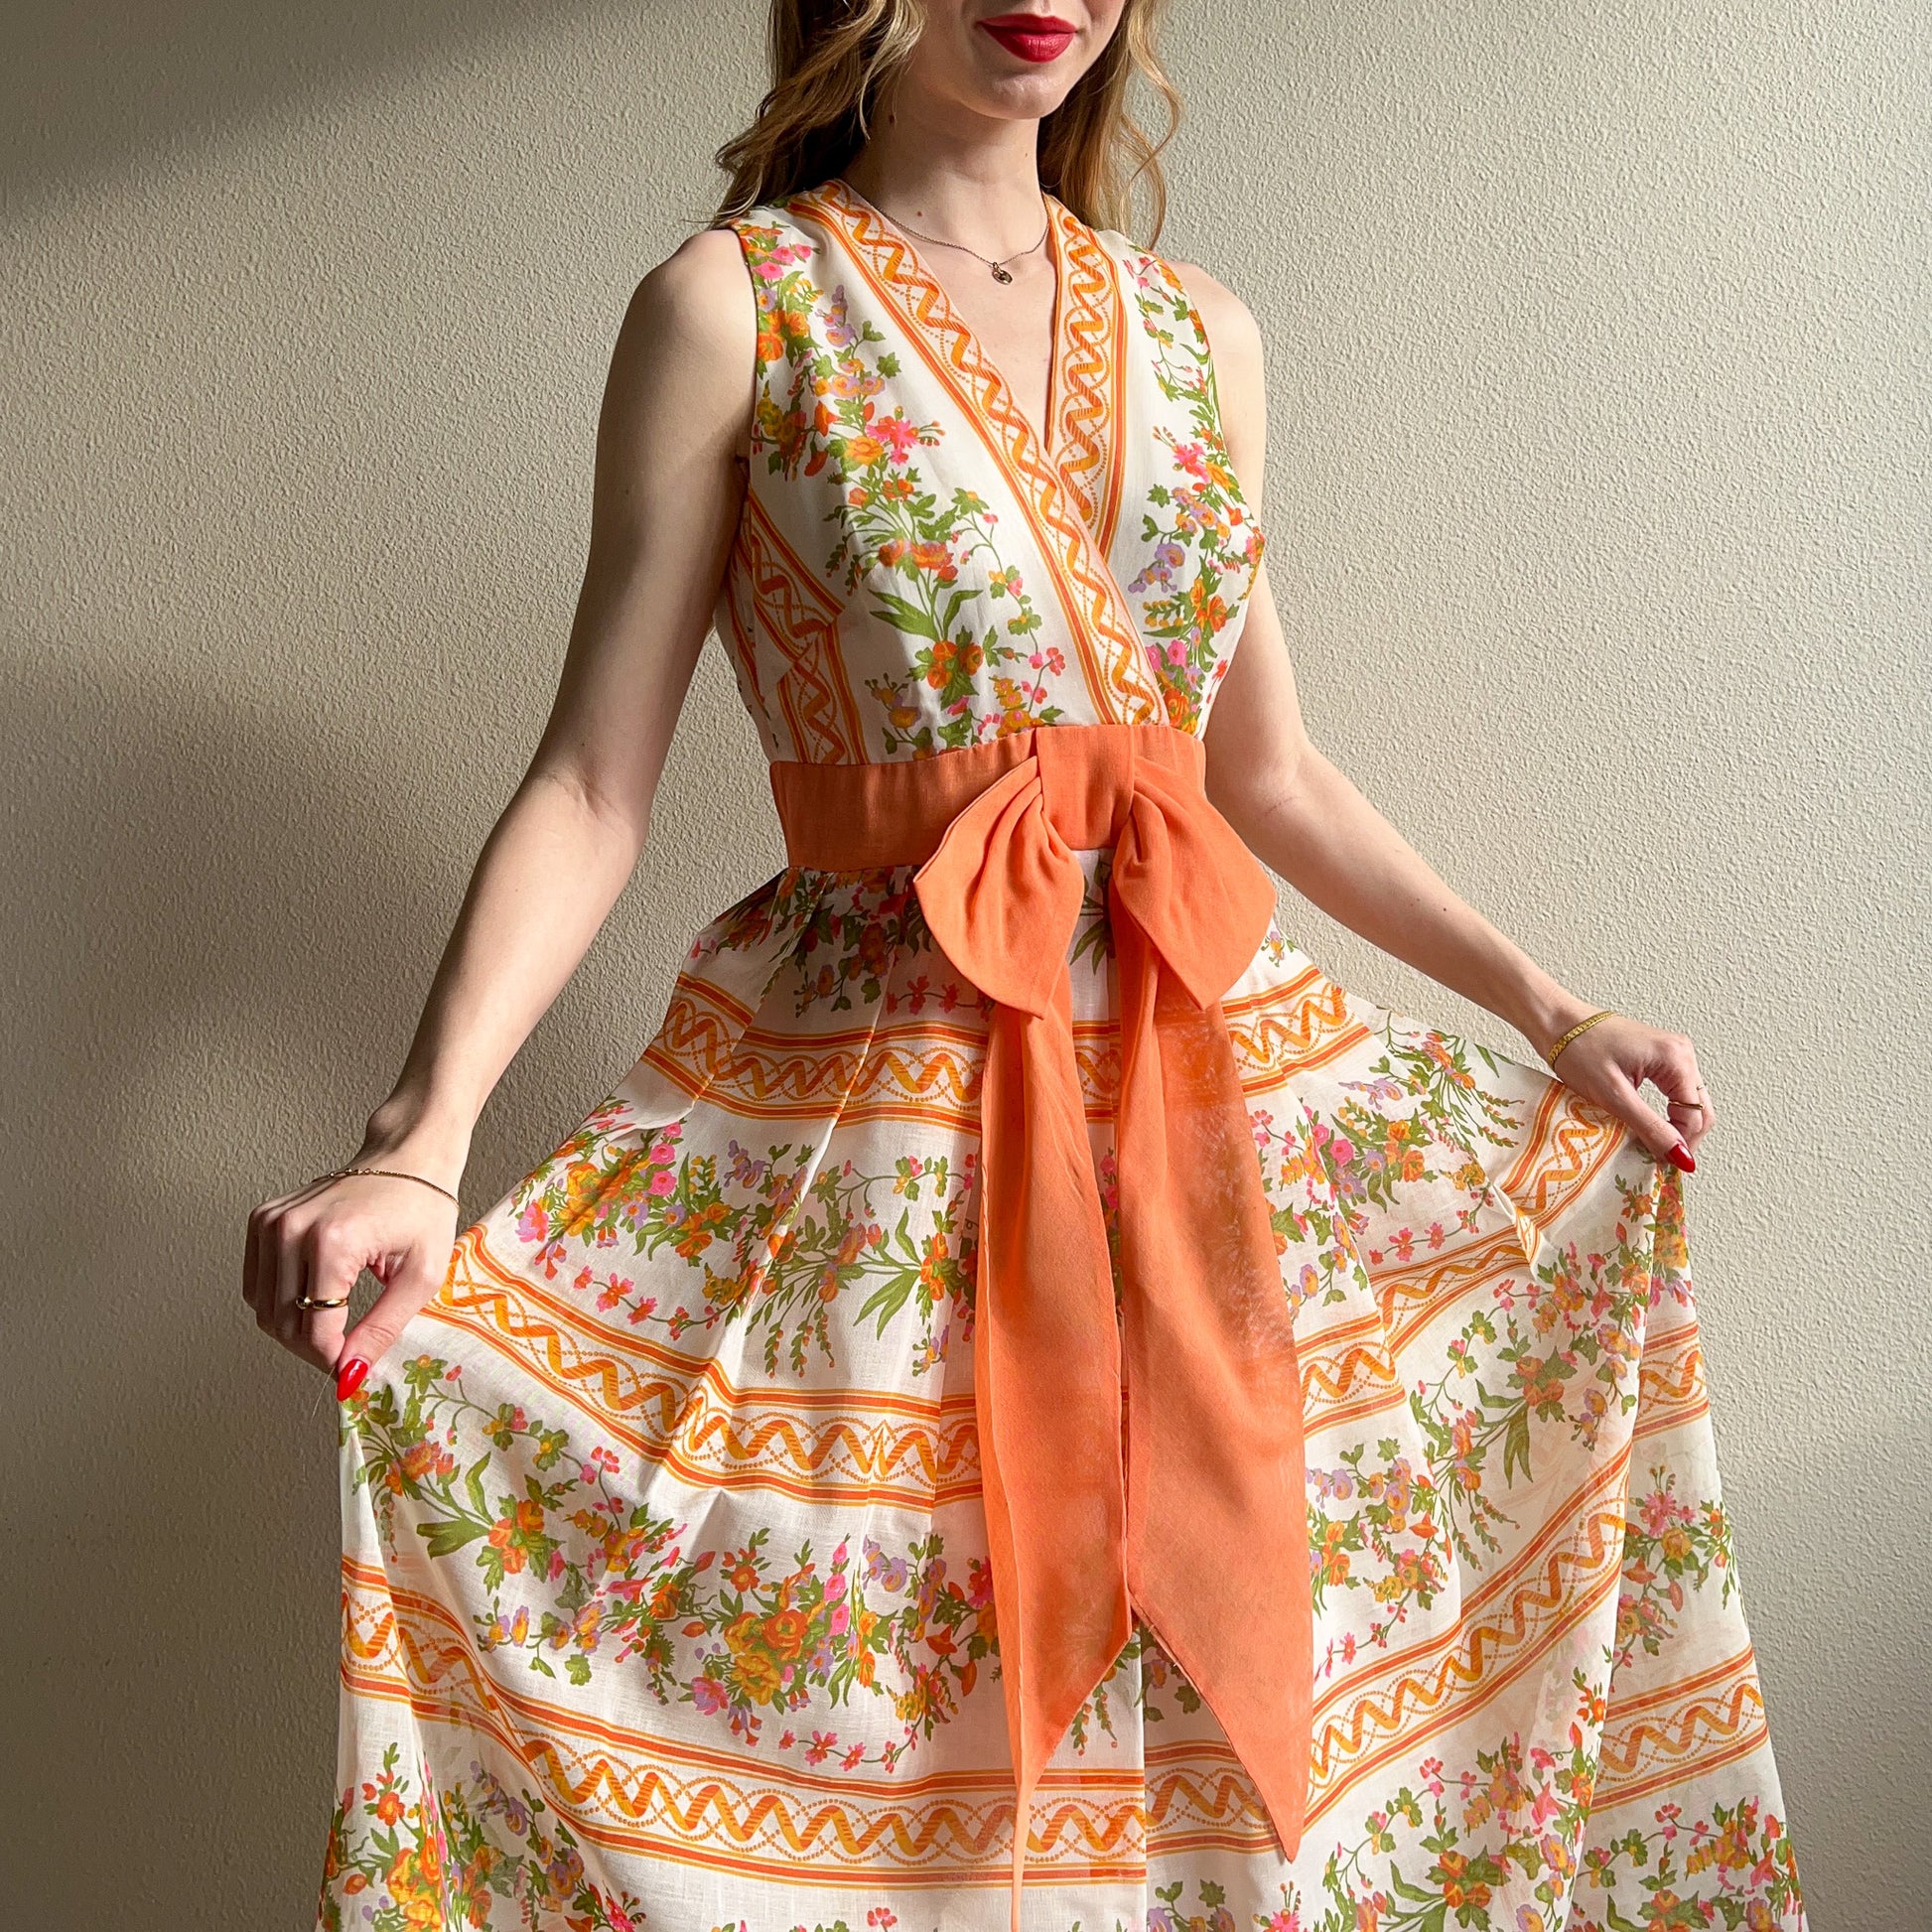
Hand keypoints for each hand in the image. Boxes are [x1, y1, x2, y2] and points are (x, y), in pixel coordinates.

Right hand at [243, 1165, 461, 1393]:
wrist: (408, 1156)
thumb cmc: (423, 1207)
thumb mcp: (422, 1275)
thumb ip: (384, 1327)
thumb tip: (352, 1373)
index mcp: (333, 1241)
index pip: (315, 1329)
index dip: (333, 1361)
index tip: (352, 1373)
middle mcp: (292, 1229)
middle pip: (282, 1322)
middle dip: (314, 1351)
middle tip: (346, 1355)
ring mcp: (271, 1222)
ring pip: (263, 1309)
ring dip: (294, 1331)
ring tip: (334, 1330)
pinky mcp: (263, 1220)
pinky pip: (257, 1284)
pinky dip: (281, 1304)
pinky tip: (314, 1302)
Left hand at [1545, 1011, 1712, 1171]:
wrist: (1557, 1023)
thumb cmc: (1578, 1050)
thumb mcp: (1613, 1096)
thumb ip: (1650, 1127)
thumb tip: (1680, 1157)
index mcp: (1676, 1058)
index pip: (1695, 1115)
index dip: (1681, 1145)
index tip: (1662, 1166)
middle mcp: (1681, 1052)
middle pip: (1700, 1109)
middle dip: (1684, 1137)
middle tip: (1660, 1160)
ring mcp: (1673, 1053)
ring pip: (1689, 1102)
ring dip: (1676, 1126)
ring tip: (1653, 1146)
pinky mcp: (1660, 1057)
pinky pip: (1675, 1092)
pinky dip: (1667, 1112)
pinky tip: (1650, 1126)